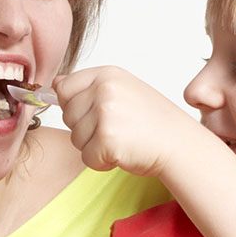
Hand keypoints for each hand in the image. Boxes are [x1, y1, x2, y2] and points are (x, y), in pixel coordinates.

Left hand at [54, 66, 195, 176]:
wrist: (180, 145)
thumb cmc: (152, 122)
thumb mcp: (122, 91)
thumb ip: (89, 87)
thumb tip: (55, 84)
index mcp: (107, 74)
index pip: (64, 88)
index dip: (74, 106)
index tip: (96, 114)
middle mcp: (105, 89)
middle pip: (67, 115)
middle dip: (86, 129)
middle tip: (117, 130)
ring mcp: (106, 112)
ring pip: (75, 138)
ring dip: (94, 146)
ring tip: (122, 140)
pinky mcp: (107, 138)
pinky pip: (86, 157)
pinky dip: (102, 162)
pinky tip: (123, 153)